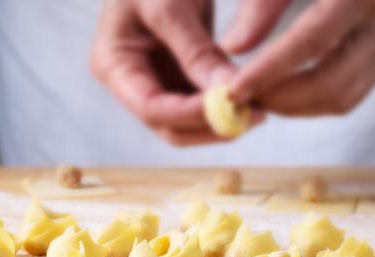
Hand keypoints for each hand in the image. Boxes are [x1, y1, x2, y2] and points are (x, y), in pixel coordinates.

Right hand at [91, 0, 263, 145]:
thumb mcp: (169, 3)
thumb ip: (195, 50)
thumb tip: (227, 92)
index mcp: (114, 64)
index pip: (151, 108)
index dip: (190, 114)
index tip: (231, 106)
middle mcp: (132, 82)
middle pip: (171, 126)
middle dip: (211, 126)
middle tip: (253, 117)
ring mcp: (156, 82)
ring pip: (190, 122)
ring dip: (223, 121)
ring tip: (261, 109)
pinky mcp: (179, 76)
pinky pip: (203, 103)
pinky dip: (227, 104)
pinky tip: (255, 98)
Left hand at [223, 0, 374, 115]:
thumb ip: (261, 3)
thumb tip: (232, 48)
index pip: (310, 42)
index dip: (268, 71)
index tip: (233, 91)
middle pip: (330, 83)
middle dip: (281, 100)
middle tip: (241, 101)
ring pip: (341, 99)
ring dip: (294, 107)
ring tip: (257, 97)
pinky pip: (349, 96)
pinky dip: (311, 102)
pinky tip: (280, 93)